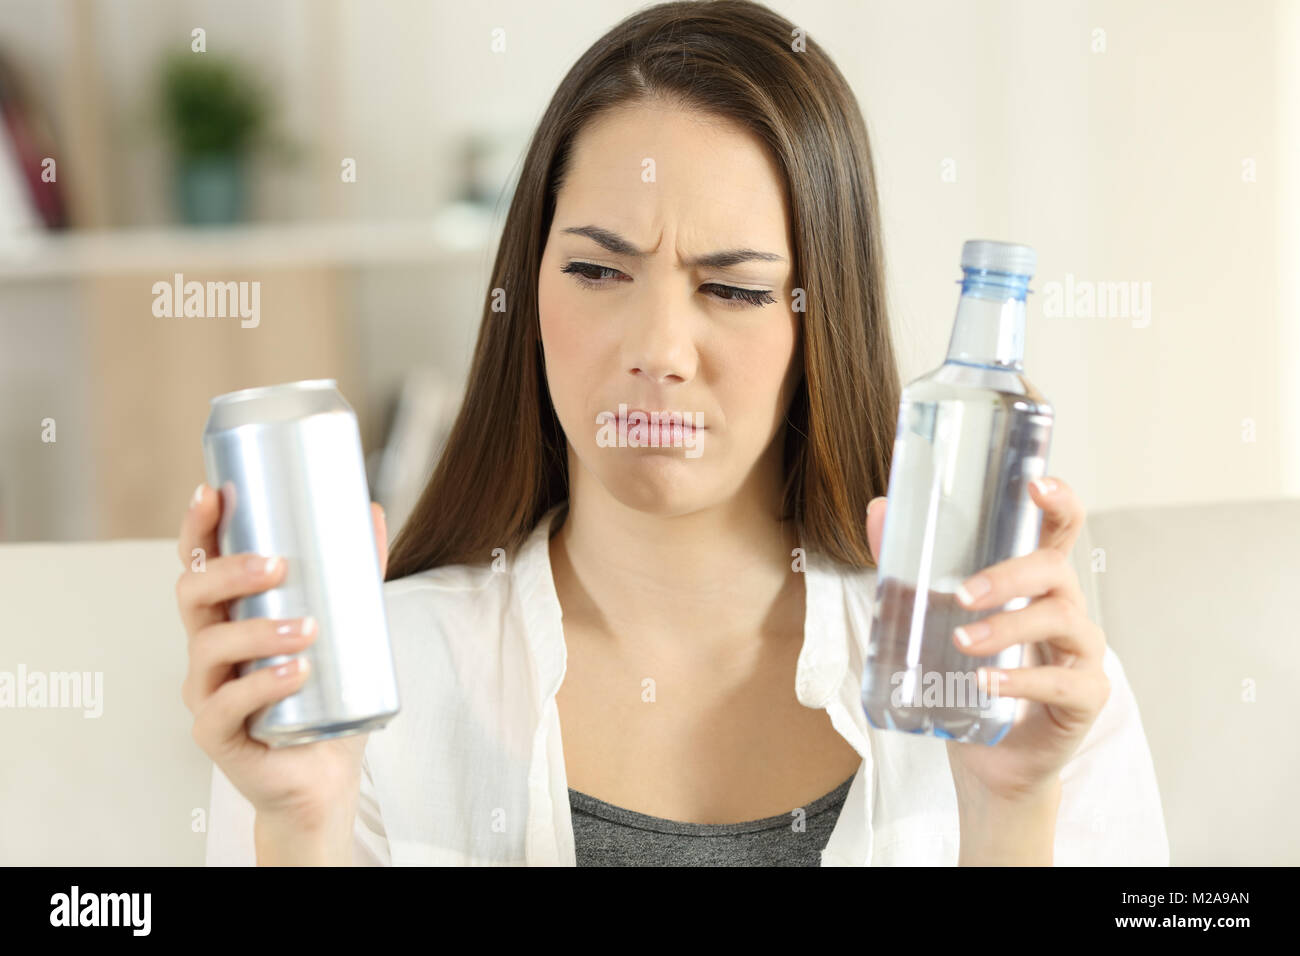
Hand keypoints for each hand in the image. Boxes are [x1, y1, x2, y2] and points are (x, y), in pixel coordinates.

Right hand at [176, 483, 389, 842]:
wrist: (325, 774)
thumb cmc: (325, 697)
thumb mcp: (347, 627)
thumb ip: (356, 572)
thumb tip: (371, 509)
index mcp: (229, 616)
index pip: (200, 563)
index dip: (198, 528)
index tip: (214, 493)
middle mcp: (209, 650)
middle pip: (192, 596)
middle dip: (229, 572)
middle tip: (278, 565)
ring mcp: (207, 691)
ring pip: (210, 648)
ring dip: (258, 631)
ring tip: (308, 629)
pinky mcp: (216, 734)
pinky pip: (224, 705)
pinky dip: (260, 685)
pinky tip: (294, 673)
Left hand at [866, 477, 1109, 804]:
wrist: (987, 755)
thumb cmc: (966, 675)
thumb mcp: (932, 616)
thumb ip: (908, 566)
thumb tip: (879, 510)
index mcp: (1037, 580)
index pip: (1060, 528)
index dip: (1058, 500)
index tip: (1035, 485)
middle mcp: (1066, 607)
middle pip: (1055, 570)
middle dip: (1009, 575)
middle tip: (961, 595)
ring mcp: (1082, 653)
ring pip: (1060, 621)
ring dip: (1008, 627)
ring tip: (962, 643)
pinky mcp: (1085, 697)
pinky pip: (1062, 682)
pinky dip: (1021, 679)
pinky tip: (987, 682)